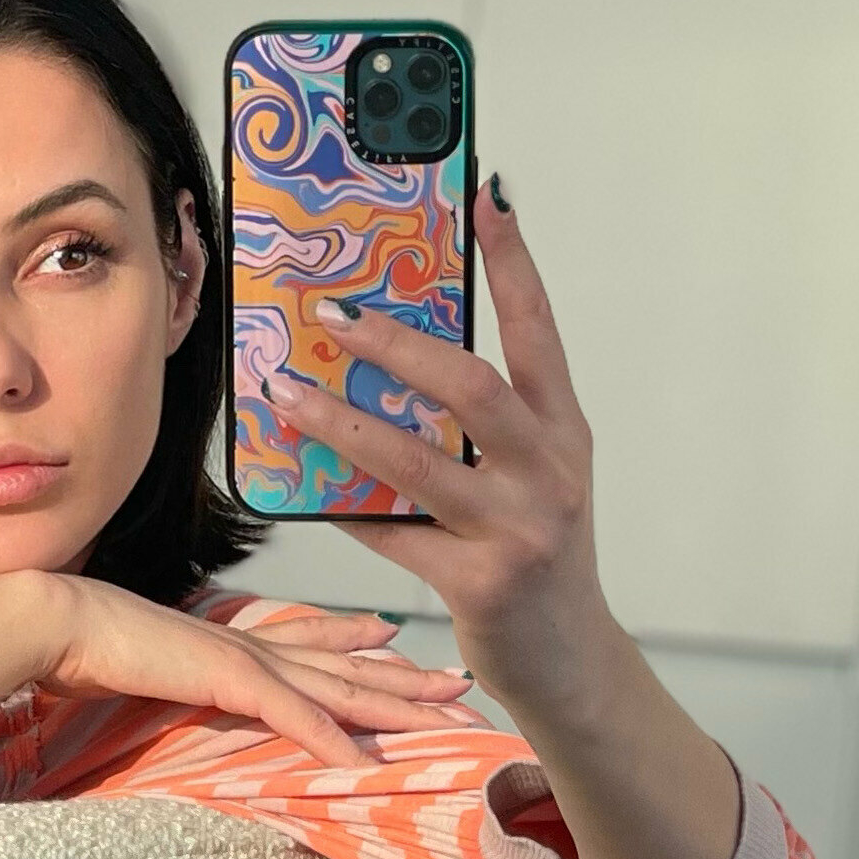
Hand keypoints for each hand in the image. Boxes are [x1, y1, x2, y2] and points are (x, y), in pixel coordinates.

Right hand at [26, 577, 476, 767]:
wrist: (51, 622)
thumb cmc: (82, 647)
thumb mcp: (145, 668)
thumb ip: (172, 678)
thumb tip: (171, 686)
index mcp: (233, 641)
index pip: (312, 640)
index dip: (360, 645)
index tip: (399, 643)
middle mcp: (251, 645)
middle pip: (346, 666)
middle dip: (408, 682)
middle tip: (463, 691)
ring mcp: (244, 659)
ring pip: (339, 686)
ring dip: (396, 707)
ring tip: (448, 718)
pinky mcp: (226, 678)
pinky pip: (291, 715)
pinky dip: (329, 738)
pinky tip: (365, 763)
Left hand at [267, 176, 607, 718]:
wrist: (570, 661)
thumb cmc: (533, 556)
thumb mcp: (527, 481)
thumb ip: (479, 431)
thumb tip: (388, 366)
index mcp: (564, 432)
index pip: (540, 329)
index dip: (513, 261)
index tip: (486, 197)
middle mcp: (551, 472)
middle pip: (472, 387)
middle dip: (397, 345)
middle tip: (334, 314)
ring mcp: (517, 528)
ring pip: (418, 462)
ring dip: (343, 423)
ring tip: (287, 392)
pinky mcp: (479, 583)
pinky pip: (392, 533)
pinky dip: (344, 506)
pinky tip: (303, 484)